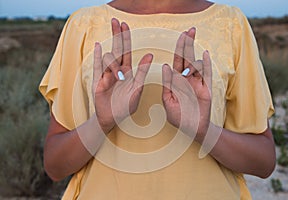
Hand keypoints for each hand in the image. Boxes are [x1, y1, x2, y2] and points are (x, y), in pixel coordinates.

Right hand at [92, 18, 152, 133]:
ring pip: (109, 59)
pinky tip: (98, 45)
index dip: (126, 38)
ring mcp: (106, 74)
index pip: (126, 51)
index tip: (125, 25)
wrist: (111, 118)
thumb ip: (143, 71)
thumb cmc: (126, 106)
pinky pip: (97, 65)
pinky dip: (98, 55)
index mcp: (127, 71)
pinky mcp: (97, 80)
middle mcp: (116, 70)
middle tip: (116, 20)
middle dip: (117, 34)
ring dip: (114, 64)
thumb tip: (150, 54)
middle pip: (117, 48)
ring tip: (117, 77)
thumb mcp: (137, 89)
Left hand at [162, 28, 211, 140]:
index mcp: (176, 81)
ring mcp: (197, 83)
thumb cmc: (178, 116)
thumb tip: (166, 66)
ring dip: (192, 61)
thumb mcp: (168, 100)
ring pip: (197, 65)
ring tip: (188, 66)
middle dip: (188, 44)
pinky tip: (205, 54)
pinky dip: (206, 64)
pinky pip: (207, 74)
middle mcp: (187, 79)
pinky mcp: (206, 89)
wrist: (193, 129)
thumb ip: (168, 83)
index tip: (181, 35)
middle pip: (188, 58)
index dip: (179, 48)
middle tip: (190, 30)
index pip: (177, 61)